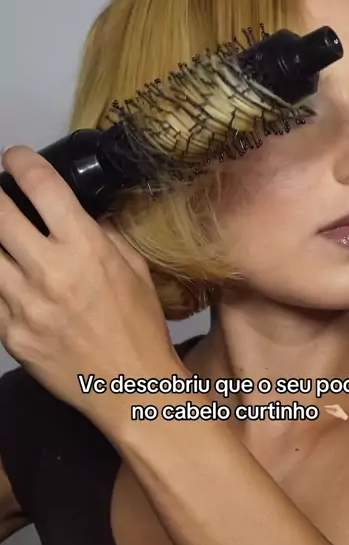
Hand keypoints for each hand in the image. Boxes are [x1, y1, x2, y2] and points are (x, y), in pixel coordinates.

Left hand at [0, 145, 183, 426]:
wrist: (130, 387)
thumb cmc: (140, 326)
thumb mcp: (135, 270)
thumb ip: (104, 235)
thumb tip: (79, 212)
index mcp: (85, 249)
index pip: (42, 188)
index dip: (21, 162)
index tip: (15, 157)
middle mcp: (50, 272)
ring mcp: (24, 306)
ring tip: (5, 239)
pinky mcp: (10, 335)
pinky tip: (11, 278)